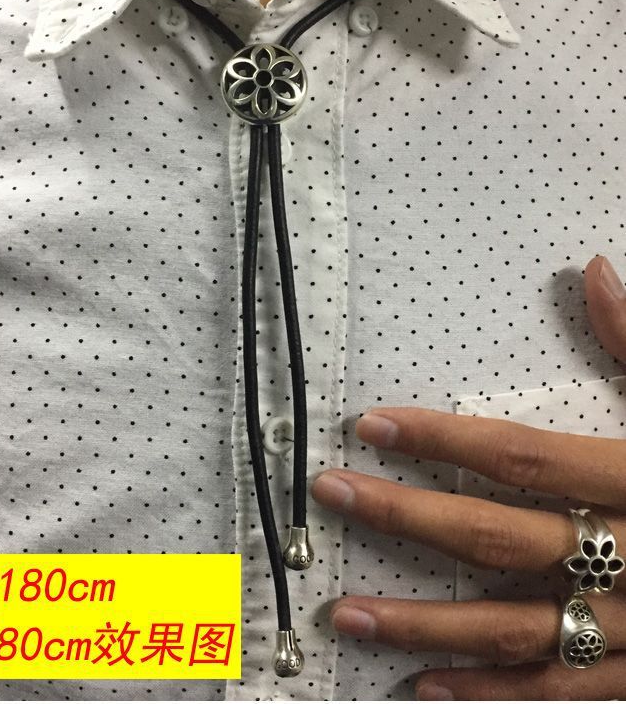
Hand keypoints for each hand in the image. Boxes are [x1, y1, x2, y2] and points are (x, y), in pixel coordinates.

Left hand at [312, 255, 625, 699]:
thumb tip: (596, 270)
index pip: (519, 455)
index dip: (440, 438)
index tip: (371, 426)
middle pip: (496, 536)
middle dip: (405, 516)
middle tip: (334, 494)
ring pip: (514, 628)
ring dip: (424, 624)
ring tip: (348, 614)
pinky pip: (560, 691)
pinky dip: (492, 692)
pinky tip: (425, 685)